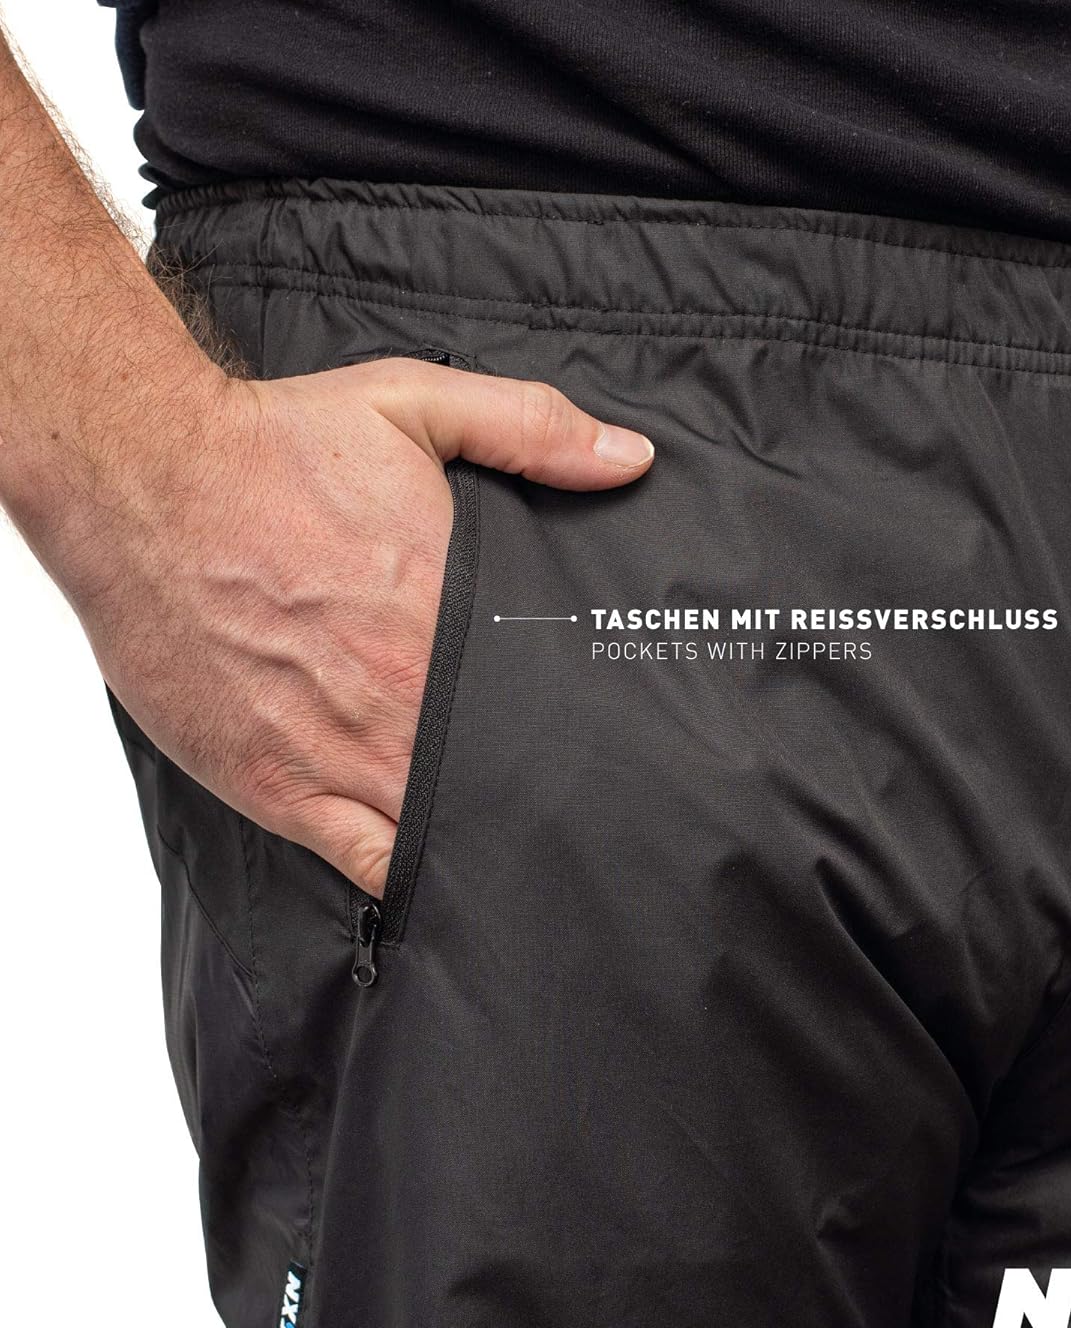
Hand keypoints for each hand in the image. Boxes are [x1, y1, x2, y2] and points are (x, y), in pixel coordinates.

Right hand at [64, 358, 654, 894]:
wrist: (140, 480)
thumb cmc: (270, 450)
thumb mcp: (416, 406)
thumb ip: (532, 430)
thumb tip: (628, 459)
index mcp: (447, 626)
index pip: (543, 711)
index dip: (574, 736)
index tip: (597, 744)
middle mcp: (402, 704)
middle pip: (498, 780)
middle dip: (532, 793)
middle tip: (564, 801)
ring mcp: (339, 757)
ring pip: (438, 833)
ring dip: (474, 837)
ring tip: (509, 841)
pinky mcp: (274, 788)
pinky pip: (362, 863)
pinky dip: (400, 876)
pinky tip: (429, 871)